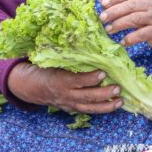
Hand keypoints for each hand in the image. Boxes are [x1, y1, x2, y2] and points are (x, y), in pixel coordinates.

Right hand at [6, 62, 122, 113]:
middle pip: (86, 97)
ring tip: (120, 100)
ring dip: (106, 105)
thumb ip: (67, 55)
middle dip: (103, 94)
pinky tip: (113, 105)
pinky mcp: (72, 108)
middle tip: (118, 88)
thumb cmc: (44, 68)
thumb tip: (83, 40)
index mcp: (59, 80)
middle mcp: (65, 95)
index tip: (103, 72)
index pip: (77, 81)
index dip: (90, 78)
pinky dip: (101, 109)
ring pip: (89, 107)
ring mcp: (69, 104)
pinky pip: (88, 111)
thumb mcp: (51, 60)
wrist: (31, 87)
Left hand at [99, 0, 151, 65]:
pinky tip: (122, 42)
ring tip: (108, 30)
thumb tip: (103, 0)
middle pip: (130, 5)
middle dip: (114, 11)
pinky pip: (142, 34)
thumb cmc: (151, 17)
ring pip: (135, 18)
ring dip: (119, 24)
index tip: (103, 3)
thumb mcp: (140, 7)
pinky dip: (130, 38)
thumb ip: (123, 3)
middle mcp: (151, 5)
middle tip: (102, 18)